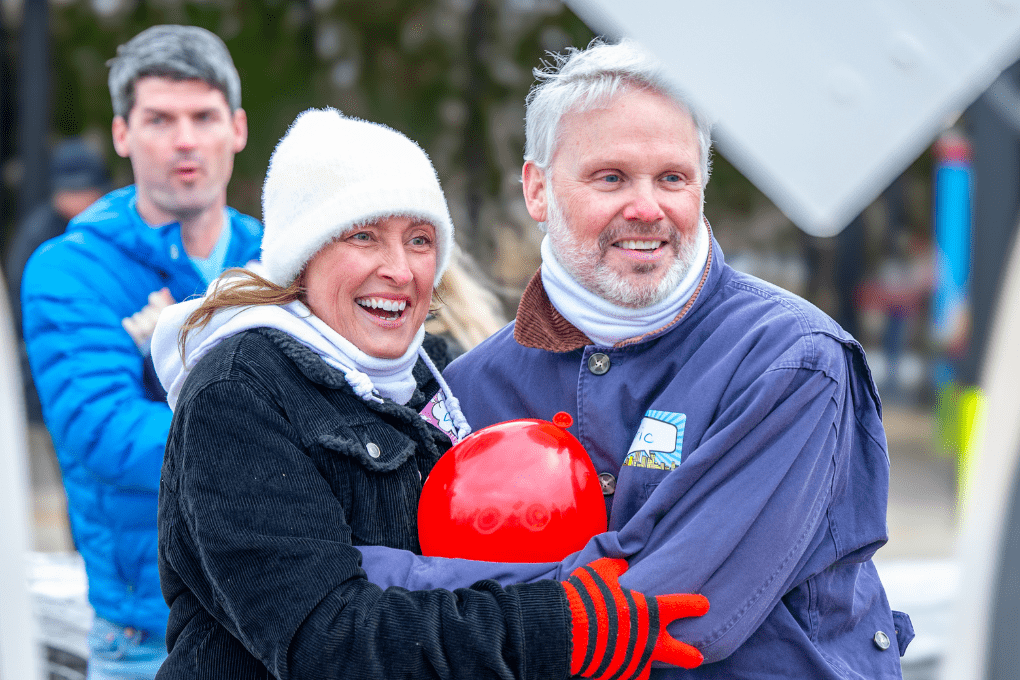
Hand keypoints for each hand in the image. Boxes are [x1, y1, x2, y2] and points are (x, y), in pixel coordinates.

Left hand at [122, 288, 173, 355]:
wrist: (170, 360)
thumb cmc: (176, 337)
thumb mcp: (178, 319)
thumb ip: (169, 302)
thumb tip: (163, 290)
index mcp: (169, 315)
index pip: (154, 298)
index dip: (155, 301)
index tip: (157, 307)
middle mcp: (156, 320)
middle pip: (147, 309)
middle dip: (151, 315)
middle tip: (157, 325)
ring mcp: (145, 328)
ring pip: (138, 316)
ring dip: (142, 321)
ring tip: (149, 330)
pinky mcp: (136, 335)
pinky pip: (128, 322)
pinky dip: (131, 325)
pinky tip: (138, 330)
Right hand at [561, 557, 707, 679]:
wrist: (567, 628)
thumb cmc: (586, 597)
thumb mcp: (599, 572)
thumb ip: (613, 568)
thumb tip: (622, 564)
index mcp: (648, 612)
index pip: (680, 606)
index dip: (694, 605)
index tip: (704, 605)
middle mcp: (647, 640)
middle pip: (679, 653)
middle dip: (690, 656)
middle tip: (698, 657)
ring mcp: (633, 661)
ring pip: (648, 671)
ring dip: (645, 667)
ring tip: (642, 666)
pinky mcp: (616, 675)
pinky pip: (621, 675)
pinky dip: (618, 671)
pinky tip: (613, 668)